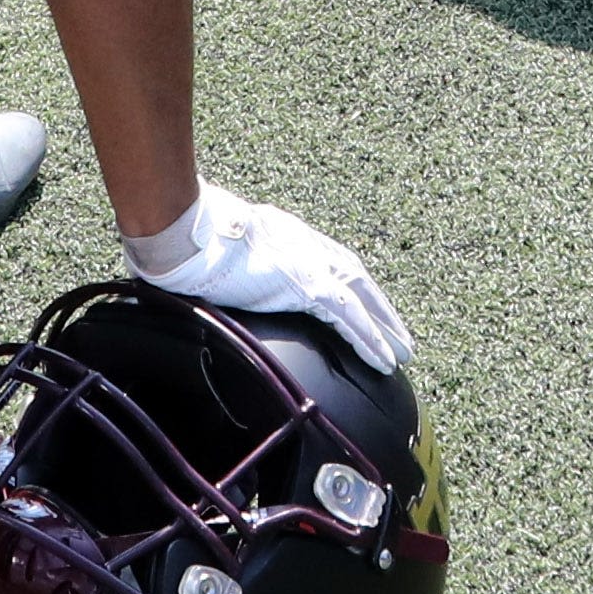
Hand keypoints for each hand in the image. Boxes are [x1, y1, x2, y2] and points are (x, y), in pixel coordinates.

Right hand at [121, 176, 407, 371]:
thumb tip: (217, 270)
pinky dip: (371, 339)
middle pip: (355, 278)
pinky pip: (350, 319)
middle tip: (398, 333)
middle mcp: (306, 245)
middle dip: (378, 307)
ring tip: (402, 352)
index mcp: (287, 234)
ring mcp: (310, 264)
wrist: (190, 235)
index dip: (350, 284)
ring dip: (385, 328)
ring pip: (362, 300)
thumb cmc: (192, 238)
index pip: (330, 261)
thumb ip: (232, 257)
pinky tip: (385, 358)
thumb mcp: (221, 244)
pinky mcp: (307, 287)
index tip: (364, 301)